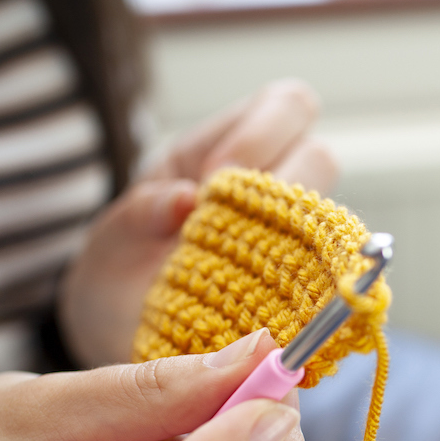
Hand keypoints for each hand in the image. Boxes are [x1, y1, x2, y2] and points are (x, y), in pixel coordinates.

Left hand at [60, 79, 338, 367]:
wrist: (121, 335)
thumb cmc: (117, 276)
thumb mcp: (111, 241)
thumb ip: (137, 214)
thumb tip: (185, 198)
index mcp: (219, 151)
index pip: (285, 105)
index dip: (260, 138)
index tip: (214, 184)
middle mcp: (264, 187)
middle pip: (320, 156)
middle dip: (281, 189)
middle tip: (235, 229)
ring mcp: (285, 237)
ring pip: (328, 217)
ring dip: (295, 240)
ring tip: (248, 268)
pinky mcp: (296, 284)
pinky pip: (323, 276)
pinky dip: (302, 286)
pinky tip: (263, 302)